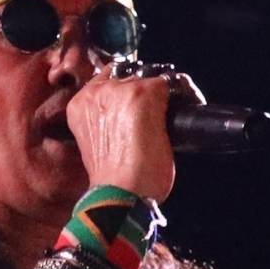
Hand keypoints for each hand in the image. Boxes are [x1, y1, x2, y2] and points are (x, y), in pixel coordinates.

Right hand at [64, 65, 200, 203]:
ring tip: (182, 107)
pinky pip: (172, 82)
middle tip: (164, 111)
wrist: (119, 193)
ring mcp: (120, 90)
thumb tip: (131, 113)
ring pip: (153, 75)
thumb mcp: (97, 143)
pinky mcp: (144, 93)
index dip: (127, 91)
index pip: (107, 81)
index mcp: (79, 105)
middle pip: (132, 75)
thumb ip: (107, 121)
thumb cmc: (112, 179)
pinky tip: (190, 107)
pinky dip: (186, 95)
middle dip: (149, 90)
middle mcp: (96, 92)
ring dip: (169, 91)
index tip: (140, 106)